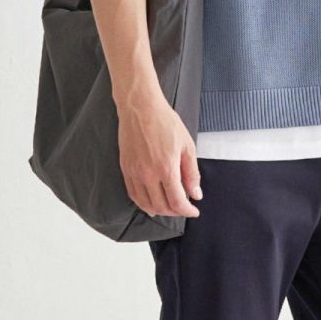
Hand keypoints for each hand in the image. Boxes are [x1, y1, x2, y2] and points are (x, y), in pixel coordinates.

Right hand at [117, 93, 202, 218]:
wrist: (140, 107)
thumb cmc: (165, 122)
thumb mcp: (187, 146)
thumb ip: (191, 173)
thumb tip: (196, 194)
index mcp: (166, 168)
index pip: (177, 201)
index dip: (187, 211)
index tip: (193, 211)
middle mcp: (148, 174)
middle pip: (161, 206)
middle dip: (175, 212)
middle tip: (183, 208)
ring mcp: (134, 172)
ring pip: (145, 204)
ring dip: (159, 210)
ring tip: (169, 208)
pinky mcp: (125, 168)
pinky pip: (133, 194)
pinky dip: (143, 203)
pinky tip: (151, 203)